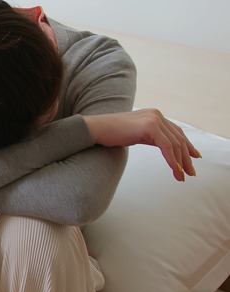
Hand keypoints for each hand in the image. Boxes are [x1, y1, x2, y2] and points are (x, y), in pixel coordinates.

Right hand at [83, 108, 200, 180]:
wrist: (96, 128)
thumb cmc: (112, 133)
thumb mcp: (137, 135)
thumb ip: (152, 138)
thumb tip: (166, 148)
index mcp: (154, 115)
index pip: (176, 132)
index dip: (187, 146)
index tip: (194, 158)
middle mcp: (157, 115)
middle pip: (179, 138)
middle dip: (186, 157)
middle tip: (191, 172)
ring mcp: (154, 119)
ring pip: (175, 144)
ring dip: (180, 162)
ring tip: (182, 176)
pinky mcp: (149, 127)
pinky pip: (166, 146)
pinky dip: (171, 160)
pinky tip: (174, 170)